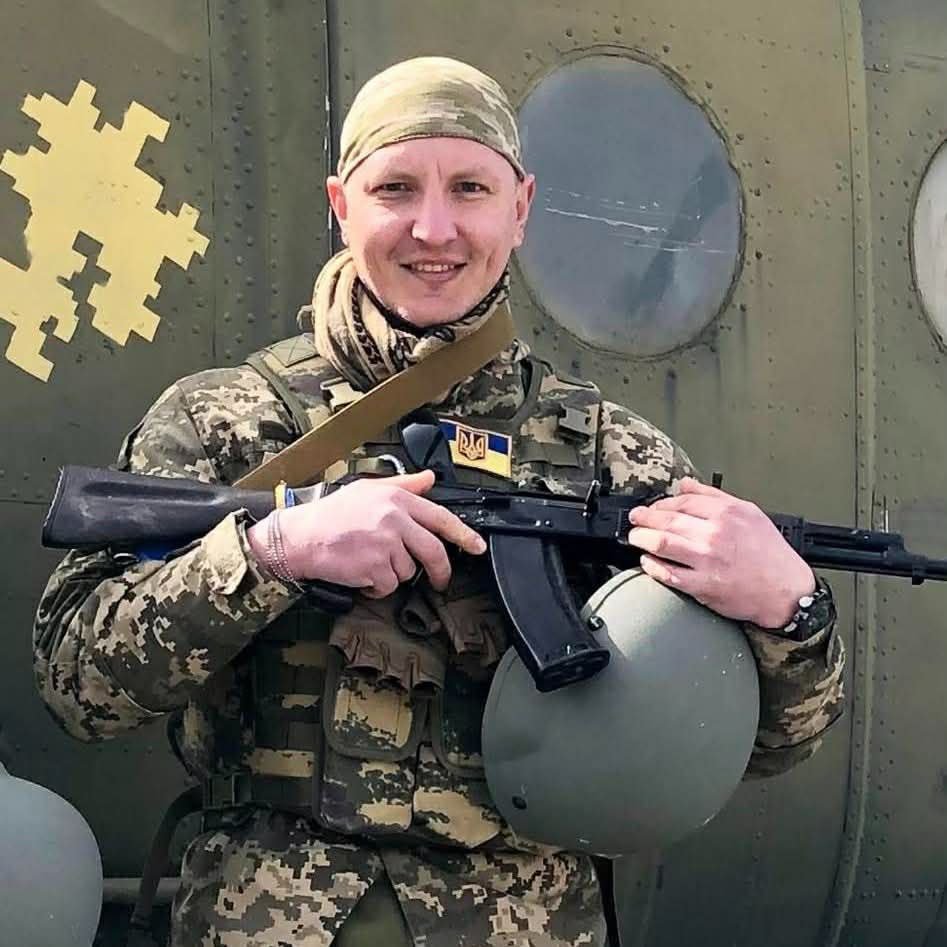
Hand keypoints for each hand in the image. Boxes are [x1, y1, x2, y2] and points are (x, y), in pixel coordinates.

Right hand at [247, 470, 485, 597]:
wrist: (298, 536)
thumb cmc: (331, 514)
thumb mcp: (368, 489)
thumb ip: (404, 485)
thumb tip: (430, 479)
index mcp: (397, 499)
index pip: (441, 518)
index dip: (464, 535)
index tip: (478, 546)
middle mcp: (395, 520)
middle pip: (433, 552)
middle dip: (439, 571)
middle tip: (439, 580)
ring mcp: (386, 544)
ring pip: (407, 571)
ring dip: (391, 574)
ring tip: (369, 561)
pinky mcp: (374, 567)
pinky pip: (387, 586)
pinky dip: (376, 587)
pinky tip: (361, 573)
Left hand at [628, 477, 814, 627]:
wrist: (786, 591)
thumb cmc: (770, 553)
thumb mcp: (750, 513)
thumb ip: (714, 495)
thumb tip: (686, 484)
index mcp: (727, 513)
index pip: (681, 500)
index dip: (661, 503)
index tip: (653, 507)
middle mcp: (714, 534)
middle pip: (665, 520)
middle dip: (643, 518)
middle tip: (635, 519)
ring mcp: (706, 560)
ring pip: (660, 543)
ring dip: (640, 538)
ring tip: (634, 537)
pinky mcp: (702, 586)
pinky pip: (667, 573)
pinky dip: (651, 565)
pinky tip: (647, 560)